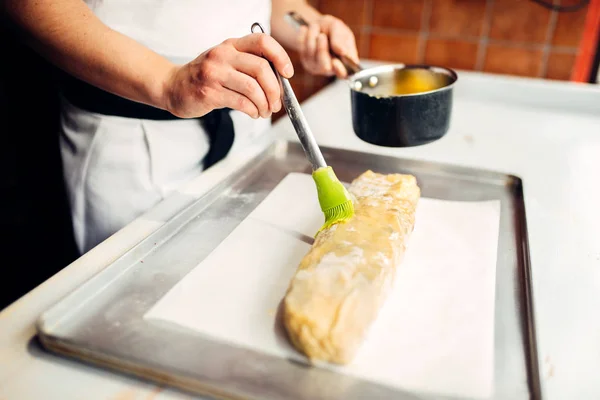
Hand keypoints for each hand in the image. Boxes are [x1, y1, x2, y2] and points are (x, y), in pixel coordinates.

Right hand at [164, 33, 293, 118]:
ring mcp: (215, 73)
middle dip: (275, 89)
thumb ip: (249, 65)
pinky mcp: (209, 93)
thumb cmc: (205, 77)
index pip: (263, 42)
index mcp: (231, 45)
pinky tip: (253, 113)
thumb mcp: (226, 62)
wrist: (173, 87)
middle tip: (276, 103)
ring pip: (252, 88)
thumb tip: (279, 81)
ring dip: (264, 104)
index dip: (280, 56)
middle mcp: (223, 55)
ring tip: (265, 111)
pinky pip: (241, 102)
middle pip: (261, 68)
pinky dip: (252, 111)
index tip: (288, 73)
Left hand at [297, 15, 358, 78]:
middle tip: (321, 36)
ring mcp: (317, 66)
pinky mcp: (305, 62)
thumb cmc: (331, 28)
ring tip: (315, 26)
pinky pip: (302, 49)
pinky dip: (304, 37)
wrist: (316, 24)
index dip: (339, 70)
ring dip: (312, 37)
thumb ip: (341, 39)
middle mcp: (331, 67)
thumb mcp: (338, 27)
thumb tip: (342, 51)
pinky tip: (306, 31)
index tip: (335, 62)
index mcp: (345, 62)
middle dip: (322, 49)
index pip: (344, 73)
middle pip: (324, 66)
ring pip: (311, 55)